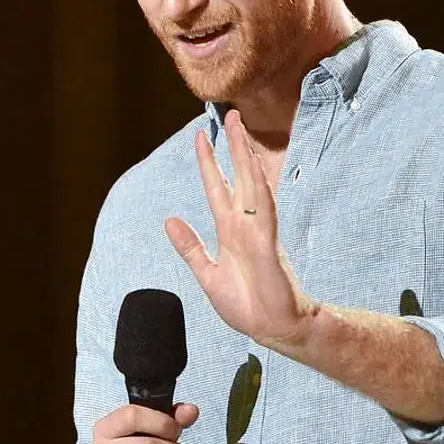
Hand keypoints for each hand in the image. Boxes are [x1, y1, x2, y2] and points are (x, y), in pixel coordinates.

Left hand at [165, 109, 316, 348]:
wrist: (273, 329)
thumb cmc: (247, 305)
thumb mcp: (208, 274)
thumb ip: (190, 248)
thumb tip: (170, 220)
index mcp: (229, 231)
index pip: (217, 187)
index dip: (209, 162)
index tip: (201, 137)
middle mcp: (245, 224)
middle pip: (238, 176)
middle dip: (233, 146)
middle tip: (229, 115)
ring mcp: (258, 231)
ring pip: (252, 185)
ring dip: (245, 156)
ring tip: (239, 129)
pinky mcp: (267, 244)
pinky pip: (263, 210)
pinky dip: (257, 188)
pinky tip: (251, 167)